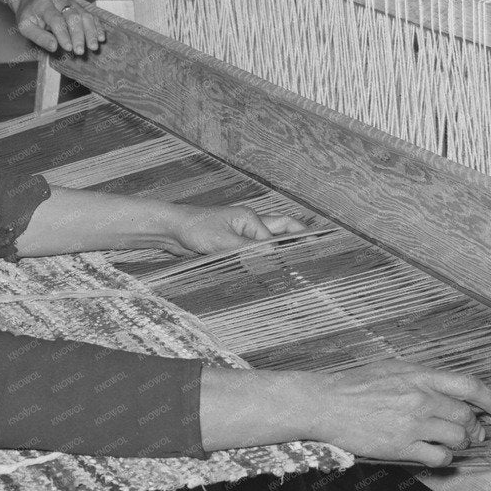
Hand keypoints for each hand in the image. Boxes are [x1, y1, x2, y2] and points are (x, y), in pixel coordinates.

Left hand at [15, 0, 103, 54]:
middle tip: (80, 51)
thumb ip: (39, 37)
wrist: (33, 0)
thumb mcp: (25, 27)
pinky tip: (101, 38)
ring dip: (91, 32)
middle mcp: (61, 2)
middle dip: (78, 35)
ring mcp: (72, 4)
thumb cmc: (29, 16)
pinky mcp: (80, 8)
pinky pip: (91, 16)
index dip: (63, 34)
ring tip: (93, 47)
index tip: (68, 48)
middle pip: (73, 17)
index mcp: (45, 6)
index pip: (56, 19)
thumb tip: (54, 47)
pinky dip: (97, 27)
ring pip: (84, 16)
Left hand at [163, 204, 306, 256]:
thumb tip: (274, 256)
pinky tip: (271, 271)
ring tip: (299, 265)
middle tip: (318, 249)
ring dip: (281, 253)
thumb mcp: (223, 241)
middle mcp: (250, 225)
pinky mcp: (232, 246)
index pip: (277, 238)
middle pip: (282, 230)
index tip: (301, 265)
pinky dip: (263, 261)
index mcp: (251, 218)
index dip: (288, 252)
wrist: (171, 229)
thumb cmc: (194, 228)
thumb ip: (249, 249)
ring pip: (269, 244)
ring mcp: (242, 235)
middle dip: (300, 238)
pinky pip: (253, 253)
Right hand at [307, 359, 490, 466]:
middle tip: (475, 432)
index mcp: (420, 376)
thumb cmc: (354, 385)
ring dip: (461, 443)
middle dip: (475, 427)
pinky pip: (439, 457)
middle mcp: (422, 399)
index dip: (490, 399)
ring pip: (457, 437)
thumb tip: (445, 387)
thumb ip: (421, 377)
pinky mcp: (402, 446)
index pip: (470, 386)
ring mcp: (414, 424)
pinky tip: (438, 455)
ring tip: (456, 443)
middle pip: (467, 416)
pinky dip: (445, 458)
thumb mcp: (392, 368)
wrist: (326, 403)